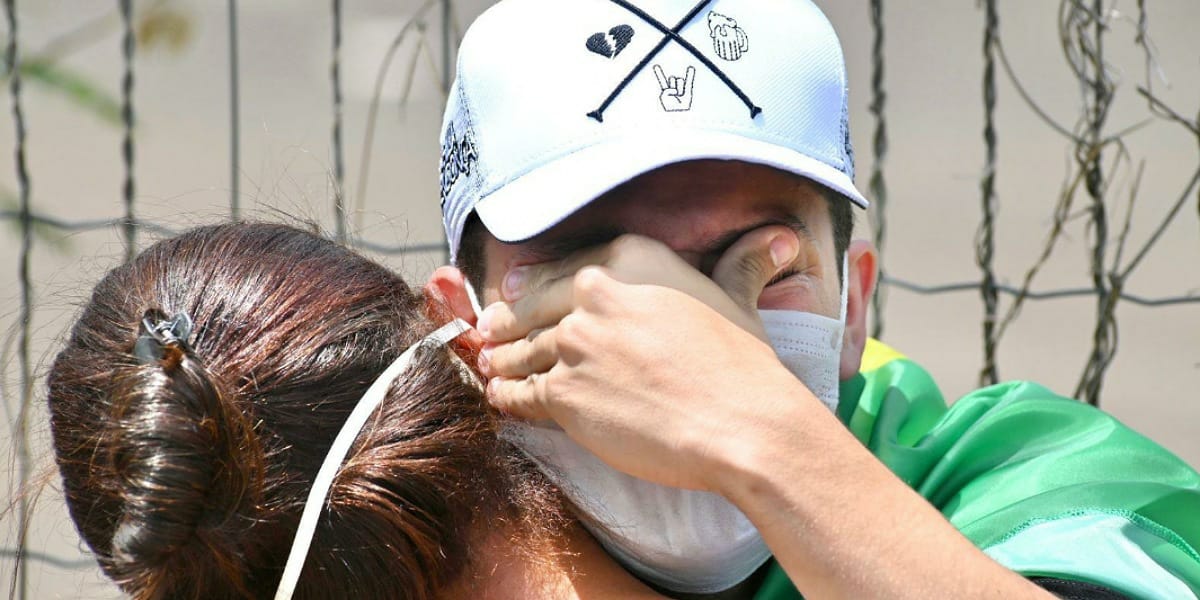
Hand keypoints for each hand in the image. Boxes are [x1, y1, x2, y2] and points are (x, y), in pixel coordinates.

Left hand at [478, 226, 807, 490]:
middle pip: (531, 307)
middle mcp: (590, 294)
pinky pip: (519, 393)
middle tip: (490, 330)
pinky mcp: (562, 393)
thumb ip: (740, 266)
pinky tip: (500, 398)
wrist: (741, 424)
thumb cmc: (744, 366)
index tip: (517, 291)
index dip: (534, 284)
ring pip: (519, 351)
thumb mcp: (737, 301)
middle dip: (507, 321)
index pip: (562, 268)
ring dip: (502, 360)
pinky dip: (505, 396)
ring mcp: (572, 344)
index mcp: (627, 258)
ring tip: (491, 366)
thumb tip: (780, 239)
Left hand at [653, 64, 695, 111]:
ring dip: (679, 87)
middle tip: (674, 94)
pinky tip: (690, 68)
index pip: (662, 80)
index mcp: (665, 92)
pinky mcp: (688, 93)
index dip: (659, 73)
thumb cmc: (669, 108)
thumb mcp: (664, 96)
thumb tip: (676, 89)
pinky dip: (690, 75)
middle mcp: (673, 90)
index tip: (655, 65)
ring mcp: (680, 91)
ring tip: (679, 96)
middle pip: (672, 79)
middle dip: (673, 85)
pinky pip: (689, 81)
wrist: (678, 115)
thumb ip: (668, 90)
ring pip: (680, 80)